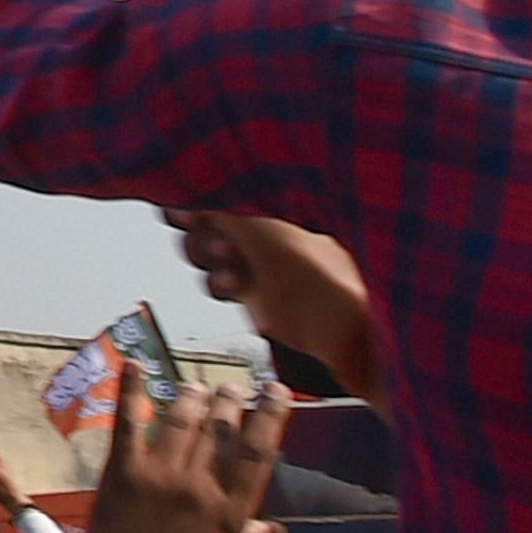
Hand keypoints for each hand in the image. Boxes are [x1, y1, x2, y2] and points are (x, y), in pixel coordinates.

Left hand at [87, 379, 287, 532]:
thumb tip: (277, 527)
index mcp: (231, 510)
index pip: (259, 451)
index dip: (271, 415)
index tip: (276, 391)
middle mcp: (200, 488)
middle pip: (222, 427)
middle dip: (230, 400)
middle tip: (230, 390)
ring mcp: (161, 476)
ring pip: (182, 418)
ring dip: (192, 396)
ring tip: (196, 389)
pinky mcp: (124, 471)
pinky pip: (128, 421)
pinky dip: (131, 389)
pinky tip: (135, 364)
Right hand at [163, 210, 382, 401]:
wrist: (353, 338)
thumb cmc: (325, 281)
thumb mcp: (265, 235)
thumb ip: (222, 217)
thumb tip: (183, 204)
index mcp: (277, 209)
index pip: (227, 195)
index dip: (201, 200)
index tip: (179, 207)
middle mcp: (271, 234)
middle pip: (214, 225)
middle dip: (206, 236)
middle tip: (221, 248)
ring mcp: (267, 267)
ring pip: (215, 257)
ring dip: (212, 264)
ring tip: (230, 272)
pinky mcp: (262, 298)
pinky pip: (225, 283)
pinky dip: (219, 284)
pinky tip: (232, 287)